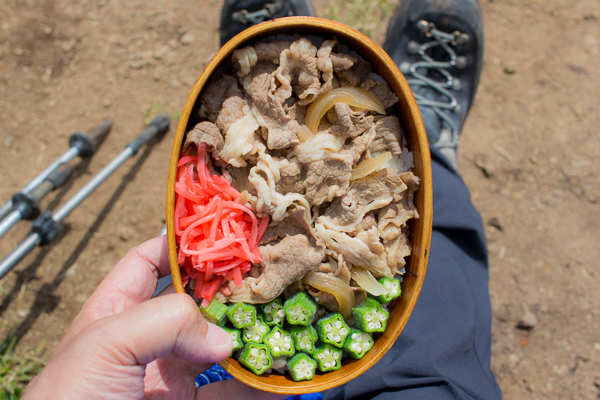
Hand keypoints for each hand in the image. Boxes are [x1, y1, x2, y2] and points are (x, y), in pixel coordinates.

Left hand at [24, 235, 283, 399]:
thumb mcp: (104, 347)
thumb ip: (162, 321)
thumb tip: (221, 337)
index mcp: (114, 314)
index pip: (148, 263)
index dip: (181, 245)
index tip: (221, 234)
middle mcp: (145, 342)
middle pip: (195, 303)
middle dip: (229, 290)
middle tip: (266, 276)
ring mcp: (169, 378)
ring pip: (219, 348)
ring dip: (252, 338)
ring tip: (284, 321)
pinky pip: (231, 393)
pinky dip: (259, 385)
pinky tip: (280, 375)